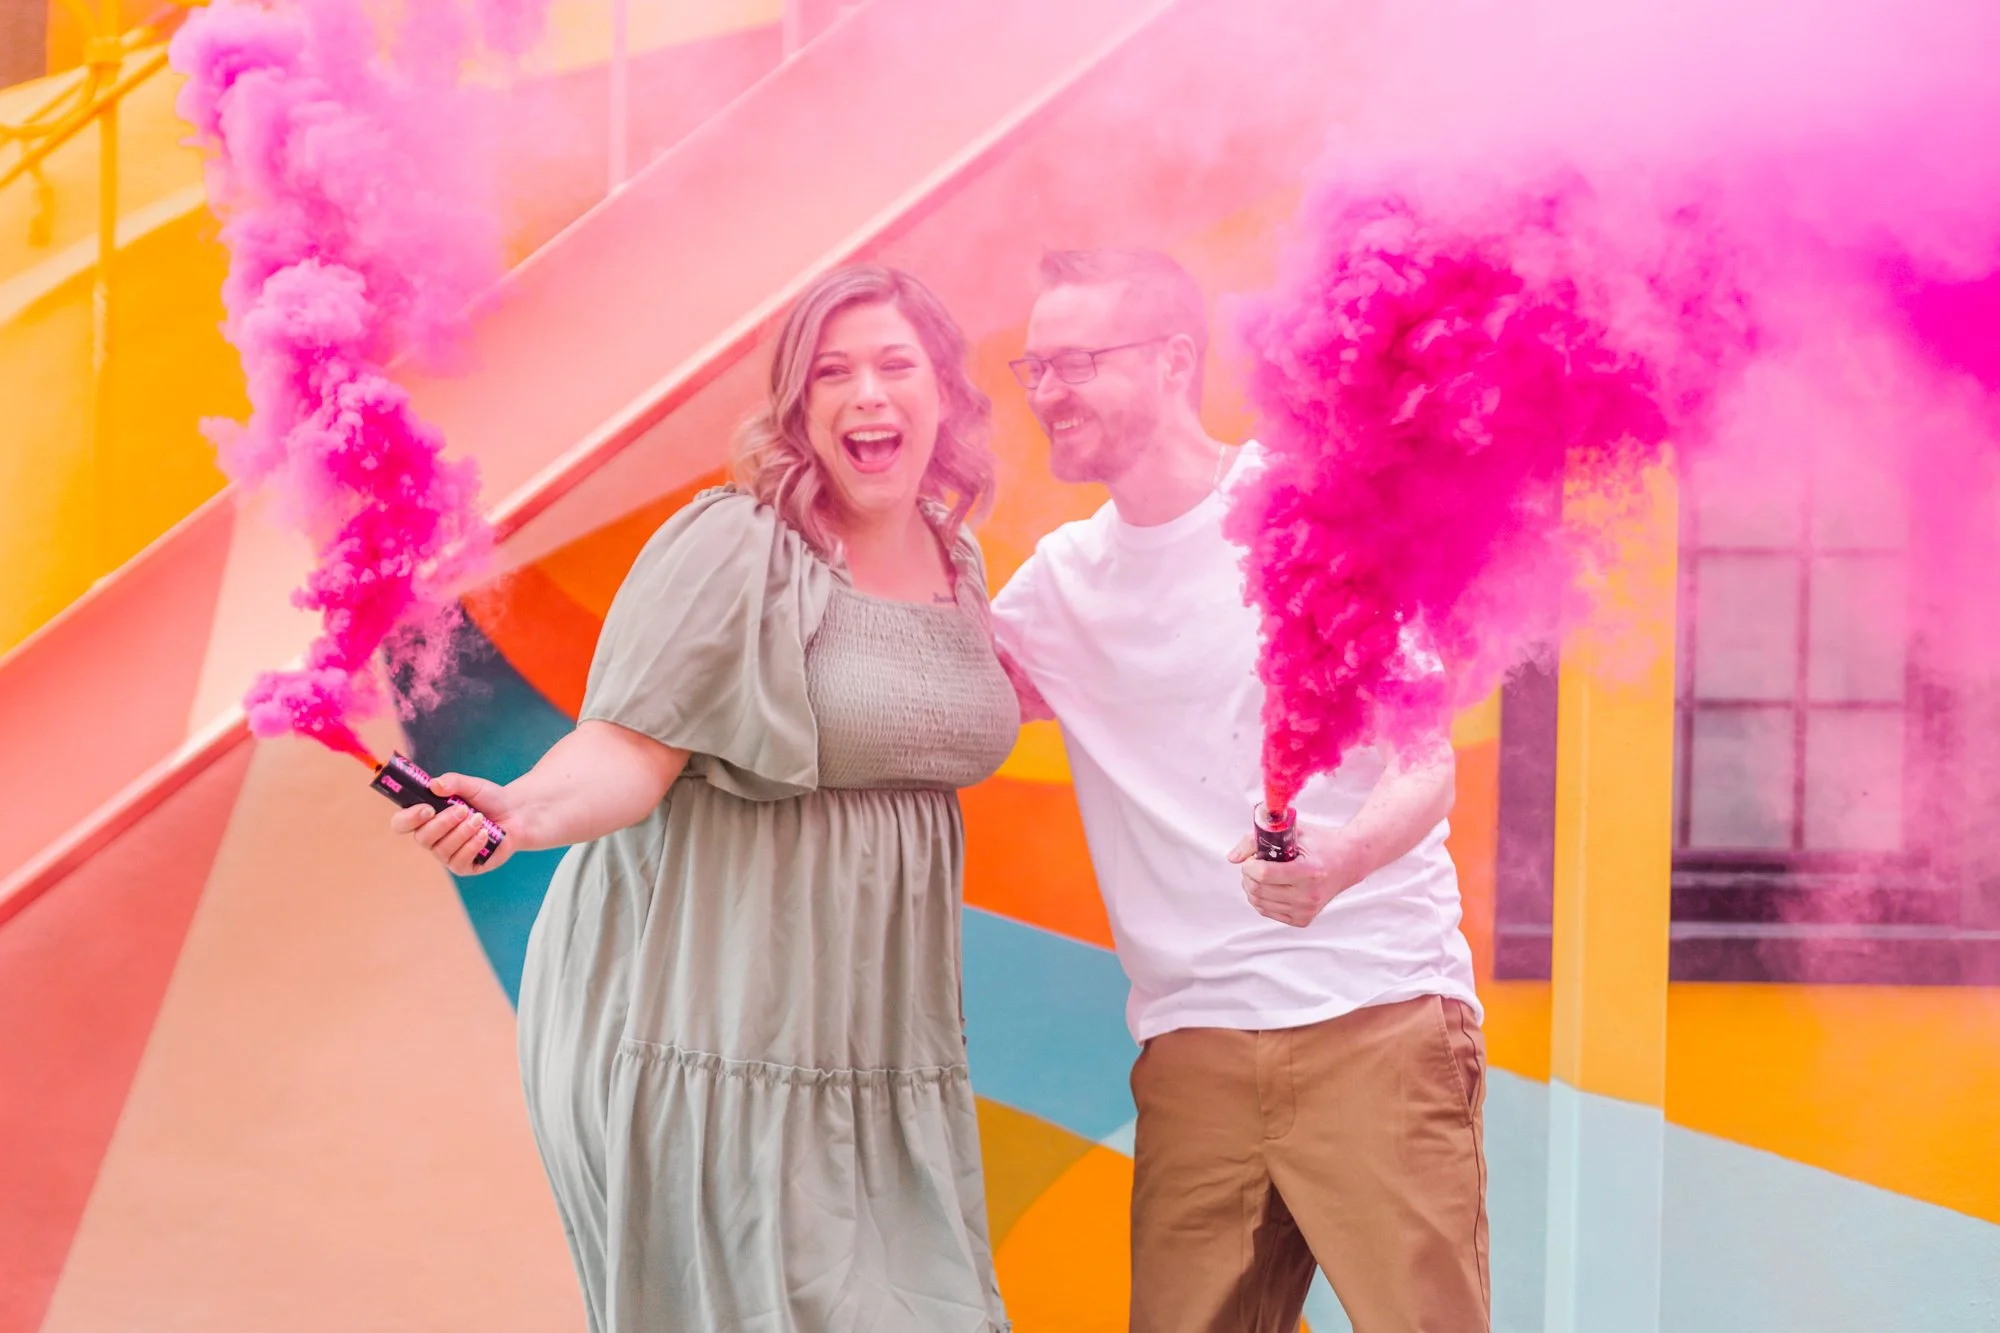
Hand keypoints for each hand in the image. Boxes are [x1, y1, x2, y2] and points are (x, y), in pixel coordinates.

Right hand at [389, 772, 519, 876]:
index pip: (402, 823)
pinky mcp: (463, 866)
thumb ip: (453, 782)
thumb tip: (433, 785)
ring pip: (442, 849)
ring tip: (480, 819)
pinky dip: (472, 846)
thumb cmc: (489, 799)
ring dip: (462, 832)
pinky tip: (484, 834)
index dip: (409, 818)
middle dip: (444, 822)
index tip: (427, 808)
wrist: (516, 814)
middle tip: (464, 809)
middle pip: (422, 838)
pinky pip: (459, 862)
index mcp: (426, 817)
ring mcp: (446, 854)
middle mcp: (432, 837)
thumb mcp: (472, 785)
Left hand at [1227, 825, 1365, 927]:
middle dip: (1248, 874)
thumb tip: (1233, 858)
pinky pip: (1267, 912)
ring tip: (1261, 874)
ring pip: (1259, 903)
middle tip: (1255, 863)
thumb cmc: (1321, 843)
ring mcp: (1306, 910)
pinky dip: (1261, 898)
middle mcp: (1308, 895)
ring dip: (1252, 886)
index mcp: (1309, 872)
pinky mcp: (1303, 920)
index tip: (1252, 858)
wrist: (1348, 861)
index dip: (1250, 865)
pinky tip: (1270, 886)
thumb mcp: (1293, 832)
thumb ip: (1257, 840)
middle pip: (1258, 890)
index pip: (1264, 874)